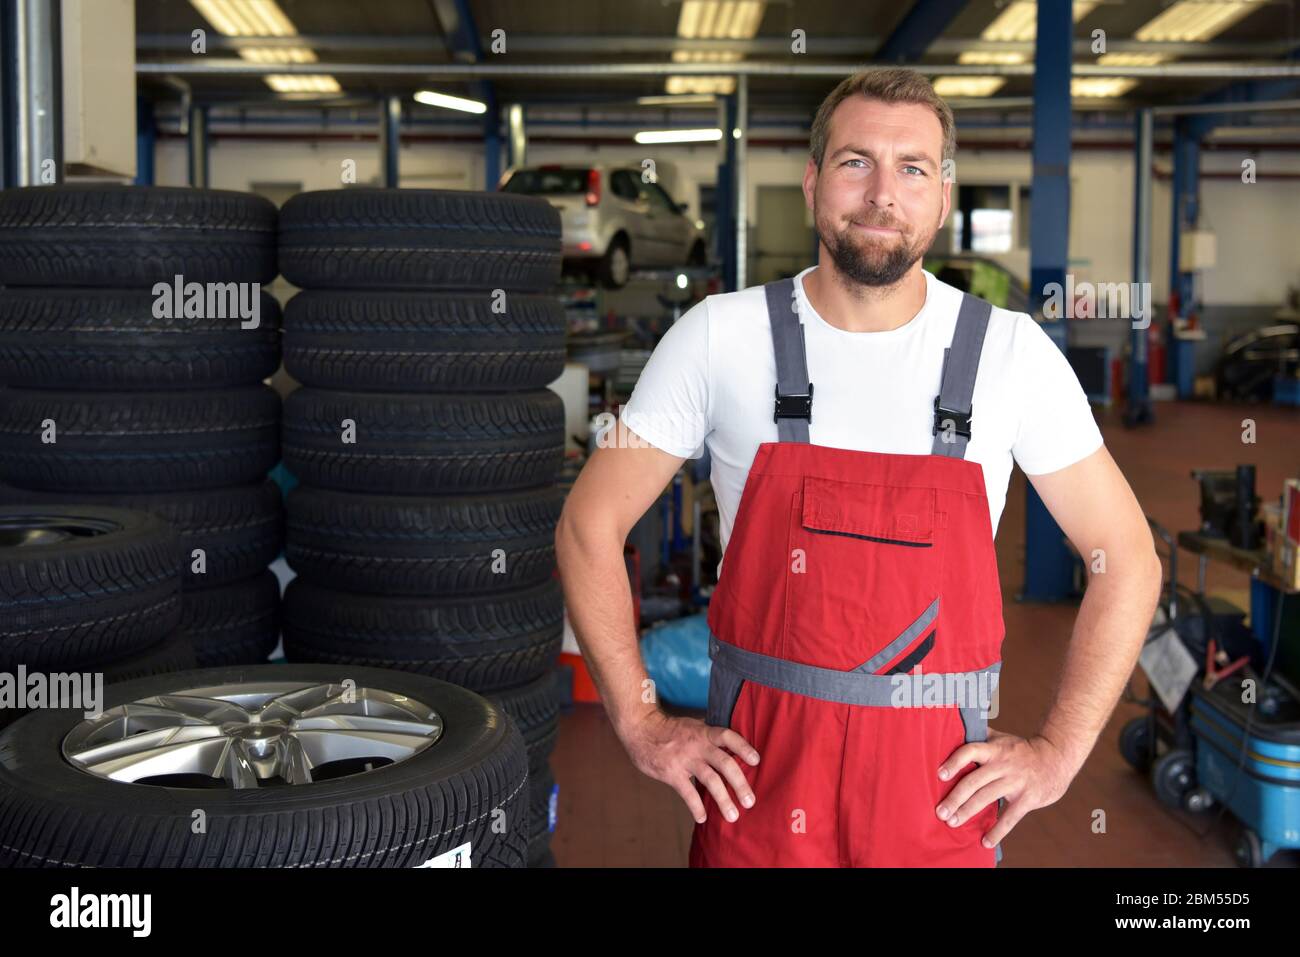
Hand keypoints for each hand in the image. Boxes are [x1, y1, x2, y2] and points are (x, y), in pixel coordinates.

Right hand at [619, 710, 759, 824]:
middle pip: (725, 763)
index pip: (728, 737)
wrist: (640, 729)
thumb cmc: (669, 729)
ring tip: (733, 816)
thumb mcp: (692, 726)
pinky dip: (696, 807)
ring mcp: (685, 759)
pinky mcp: (671, 773)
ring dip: (724, 800)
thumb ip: (709, 736)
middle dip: (740, 783)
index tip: (757, 761)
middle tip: (750, 802)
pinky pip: (688, 793)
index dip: (743, 747)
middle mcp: (697, 745)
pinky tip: (703, 818)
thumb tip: (732, 746)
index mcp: (704, 732)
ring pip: (710, 780)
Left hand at [935, 729, 1074, 848]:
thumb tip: (953, 727)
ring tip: (953, 823)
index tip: (940, 775)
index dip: (954, 762)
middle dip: (955, 798)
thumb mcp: (1001, 738)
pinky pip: (1010, 817)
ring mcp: (1016, 782)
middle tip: (940, 812)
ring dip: (968, 812)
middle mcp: (1003, 764)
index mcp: (993, 749)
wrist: (1056, 757)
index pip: (970, 751)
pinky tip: (985, 841)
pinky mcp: (1028, 798)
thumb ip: (979, 736)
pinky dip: (998, 831)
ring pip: (987, 798)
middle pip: (974, 781)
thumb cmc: (1021, 749)